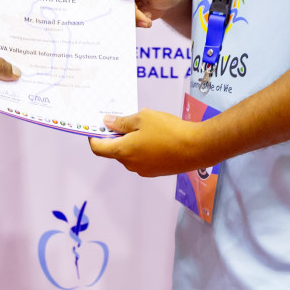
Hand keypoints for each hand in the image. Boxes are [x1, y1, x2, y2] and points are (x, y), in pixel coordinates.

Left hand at [88, 108, 213, 176]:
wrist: (196, 148)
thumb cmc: (168, 130)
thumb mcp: (142, 118)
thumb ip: (122, 122)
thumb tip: (106, 123)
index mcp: (123, 151)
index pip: (98, 149)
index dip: (93, 137)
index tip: (96, 126)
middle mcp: (130, 164)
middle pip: (114, 151)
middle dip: (115, 136)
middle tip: (124, 120)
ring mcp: (143, 170)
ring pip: (129, 154)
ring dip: (130, 142)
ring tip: (144, 126)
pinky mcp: (155, 171)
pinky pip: (141, 158)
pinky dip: (141, 148)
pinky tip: (155, 136)